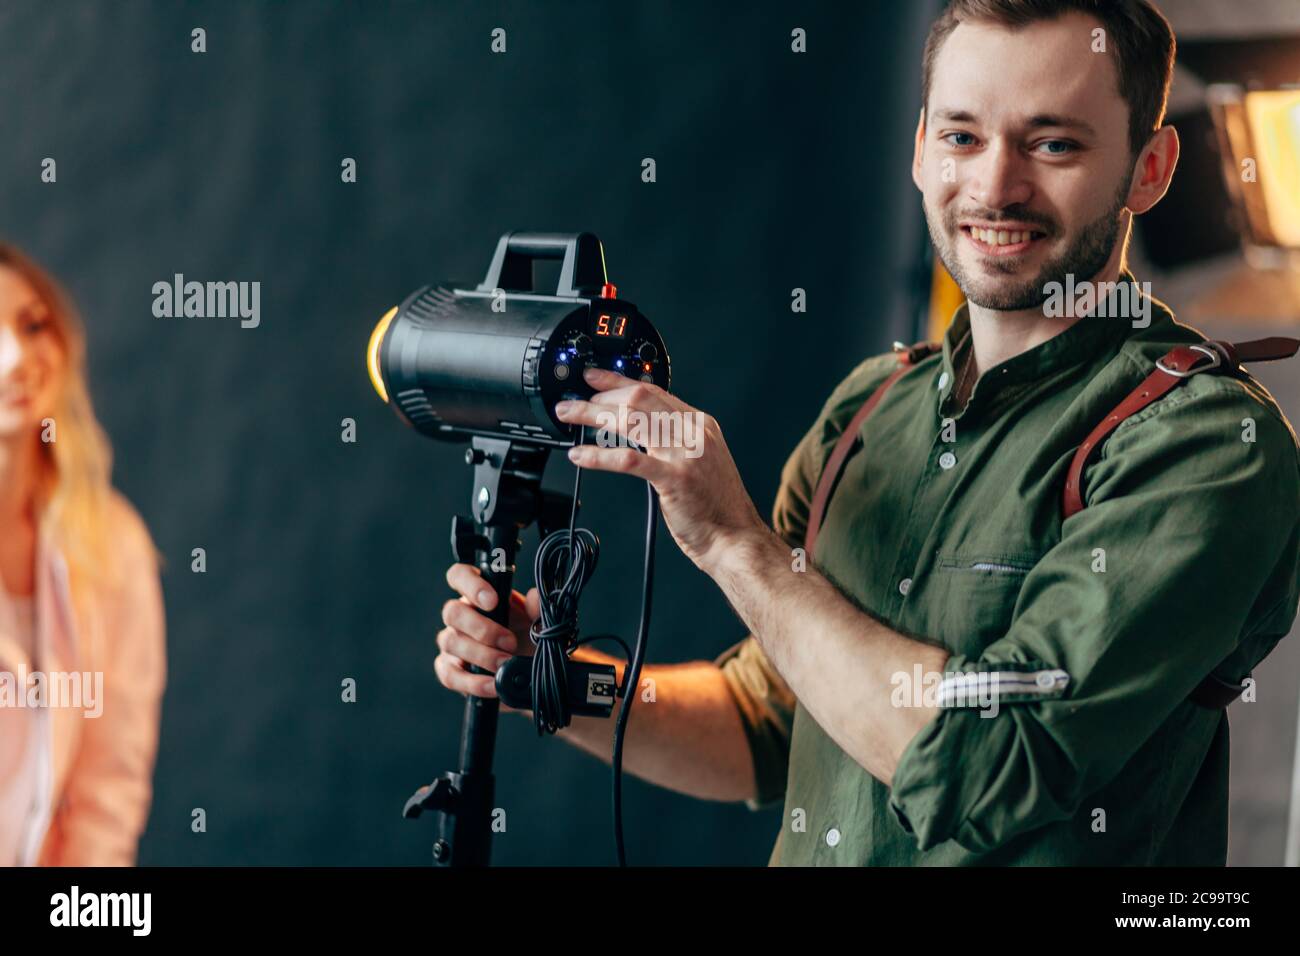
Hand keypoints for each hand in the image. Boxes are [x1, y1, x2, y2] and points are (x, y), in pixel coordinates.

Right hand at [435, 562, 540, 698]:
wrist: (531, 670)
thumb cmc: (530, 637)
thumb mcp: (540, 621)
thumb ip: (538, 608)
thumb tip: (535, 596)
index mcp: (479, 594)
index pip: (459, 575)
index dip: (470, 584)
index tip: (492, 600)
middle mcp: (460, 615)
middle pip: (452, 611)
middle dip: (482, 628)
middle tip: (510, 642)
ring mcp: (452, 642)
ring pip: (450, 642)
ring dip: (481, 655)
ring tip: (506, 665)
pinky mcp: (450, 670)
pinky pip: (450, 675)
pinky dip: (473, 682)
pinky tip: (493, 685)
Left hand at [553, 366, 765, 572]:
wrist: (735, 538)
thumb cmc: (716, 506)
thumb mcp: (701, 460)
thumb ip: (676, 440)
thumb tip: (639, 427)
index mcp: (700, 425)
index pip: (653, 390)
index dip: (618, 381)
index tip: (594, 378)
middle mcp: (694, 433)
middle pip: (638, 399)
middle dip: (600, 396)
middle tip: (574, 402)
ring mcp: (685, 454)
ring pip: (630, 421)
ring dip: (592, 416)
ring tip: (569, 417)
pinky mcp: (674, 479)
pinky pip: (628, 460)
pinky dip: (598, 455)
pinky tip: (579, 455)